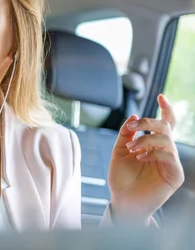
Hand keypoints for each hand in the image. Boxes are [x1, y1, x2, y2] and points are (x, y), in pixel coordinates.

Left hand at [108, 94, 184, 224]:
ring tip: (132, 149)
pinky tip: (141, 158)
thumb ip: (126, 133)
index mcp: (154, 144)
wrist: (122, 200)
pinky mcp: (175, 175)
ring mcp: (171, 163)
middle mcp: (165, 151)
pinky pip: (169, 156)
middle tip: (132, 127)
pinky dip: (153, 153)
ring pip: (166, 139)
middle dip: (148, 122)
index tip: (160, 96)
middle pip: (166, 127)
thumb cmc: (121, 177)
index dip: (166, 109)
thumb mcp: (119, 150)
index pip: (165, 123)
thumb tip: (133, 115)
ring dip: (146, 140)